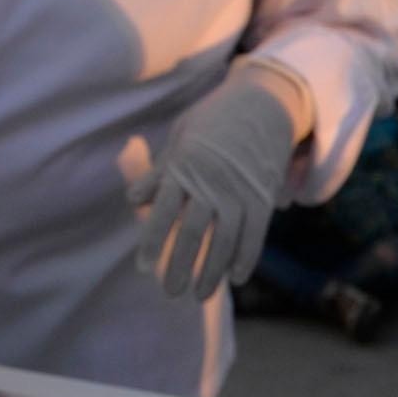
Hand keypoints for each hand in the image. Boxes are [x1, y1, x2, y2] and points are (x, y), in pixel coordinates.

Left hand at [131, 66, 301, 300]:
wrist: (264, 101)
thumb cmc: (215, 120)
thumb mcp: (181, 138)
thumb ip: (160, 173)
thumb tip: (133, 201)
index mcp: (185, 165)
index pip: (163, 211)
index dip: (153, 242)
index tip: (143, 268)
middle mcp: (212, 180)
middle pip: (193, 231)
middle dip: (180, 266)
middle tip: (171, 292)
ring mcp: (241, 188)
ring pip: (225, 239)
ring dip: (212, 270)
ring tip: (200, 295)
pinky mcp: (264, 194)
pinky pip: (255, 232)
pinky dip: (246, 257)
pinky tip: (236, 277)